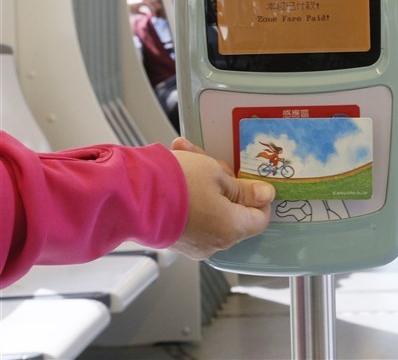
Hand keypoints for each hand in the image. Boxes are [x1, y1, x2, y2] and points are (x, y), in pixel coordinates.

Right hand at [168, 137, 274, 258]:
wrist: (128, 195)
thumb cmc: (176, 182)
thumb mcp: (216, 175)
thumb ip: (243, 189)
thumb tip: (266, 196)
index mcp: (231, 229)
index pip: (260, 219)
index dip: (258, 198)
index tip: (247, 179)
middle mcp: (214, 244)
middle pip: (234, 212)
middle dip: (225, 183)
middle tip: (212, 162)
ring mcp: (193, 244)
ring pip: (211, 210)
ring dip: (204, 184)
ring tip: (187, 155)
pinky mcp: (174, 239)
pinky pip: (192, 215)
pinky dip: (189, 196)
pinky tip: (176, 170)